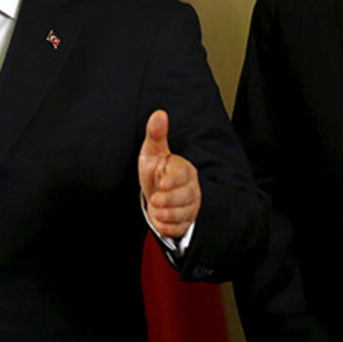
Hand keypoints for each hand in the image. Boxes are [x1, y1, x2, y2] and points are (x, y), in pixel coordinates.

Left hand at [138, 110, 200, 238]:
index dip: (173, 179)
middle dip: (170, 199)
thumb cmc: (156, 170)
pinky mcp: (184, 221)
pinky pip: (181, 227)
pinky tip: (160, 223)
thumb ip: (156, 134)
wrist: (155, 193)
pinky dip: (170, 227)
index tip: (162, 182)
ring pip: (186, 213)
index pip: (183, 174)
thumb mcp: (152, 152)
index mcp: (183, 169)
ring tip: (157, 211)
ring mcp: (189, 206)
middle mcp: (190, 188)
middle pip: (187, 196)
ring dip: (170, 214)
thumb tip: (159, 114)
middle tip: (155, 199)